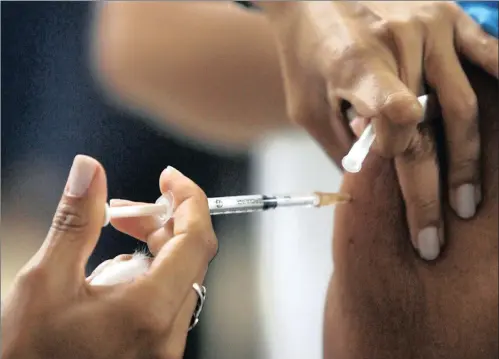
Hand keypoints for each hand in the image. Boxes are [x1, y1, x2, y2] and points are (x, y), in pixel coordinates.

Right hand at [1, 155, 217, 358]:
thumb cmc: (29, 355)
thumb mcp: (46, 280)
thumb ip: (76, 221)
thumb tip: (88, 171)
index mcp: (149, 310)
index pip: (196, 240)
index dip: (188, 200)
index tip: (169, 178)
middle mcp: (168, 333)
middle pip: (190, 256)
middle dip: (162, 223)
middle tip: (124, 211)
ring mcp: (165, 347)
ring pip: (180, 278)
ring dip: (152, 250)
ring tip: (108, 250)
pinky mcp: (156, 351)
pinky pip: (168, 301)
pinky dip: (148, 277)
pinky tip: (110, 280)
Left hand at [260, 1, 497, 259]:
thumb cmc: (305, 57)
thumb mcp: (306, 106)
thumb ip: (341, 142)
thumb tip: (374, 180)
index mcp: (356, 63)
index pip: (392, 113)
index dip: (398, 151)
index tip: (394, 171)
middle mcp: (399, 42)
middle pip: (429, 127)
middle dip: (432, 189)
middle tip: (436, 234)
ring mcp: (430, 27)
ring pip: (465, 106)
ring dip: (469, 160)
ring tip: (468, 200)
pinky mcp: (450, 16)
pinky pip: (490, 55)